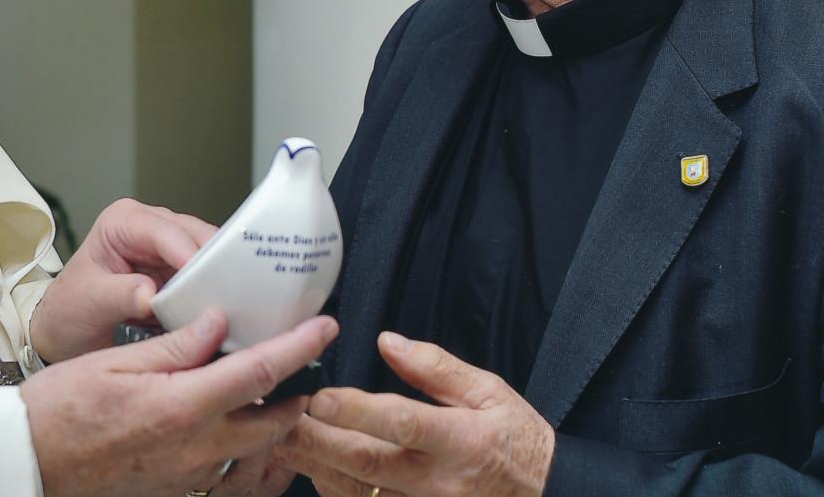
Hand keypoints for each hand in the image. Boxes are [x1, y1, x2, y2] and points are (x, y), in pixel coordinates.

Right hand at [21, 309, 337, 496]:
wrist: (26, 465)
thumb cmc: (57, 410)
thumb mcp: (115, 361)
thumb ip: (176, 344)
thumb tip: (219, 320)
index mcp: (181, 407)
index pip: (260, 372)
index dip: (299, 347)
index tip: (324, 326)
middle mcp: (194, 449)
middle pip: (272, 421)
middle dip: (298, 392)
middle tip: (304, 360)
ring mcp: (188, 476)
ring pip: (252, 449)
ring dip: (270, 419)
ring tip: (271, 387)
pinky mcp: (177, 489)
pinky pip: (224, 467)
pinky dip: (238, 442)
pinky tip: (224, 417)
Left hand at [30, 198, 215, 362]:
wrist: (65, 329)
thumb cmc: (68, 308)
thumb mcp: (88, 302)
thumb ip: (119, 296)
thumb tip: (151, 294)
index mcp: (122, 222)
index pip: (165, 231)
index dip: (188, 253)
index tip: (206, 279)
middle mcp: (149, 228)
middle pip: (195, 237)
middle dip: (211, 264)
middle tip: (226, 295)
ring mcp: (166, 250)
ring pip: (207, 256)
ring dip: (216, 281)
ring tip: (225, 306)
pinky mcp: (177, 272)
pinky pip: (205, 278)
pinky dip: (211, 294)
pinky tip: (216, 311)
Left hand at [278, 332, 554, 496]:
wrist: (545, 495)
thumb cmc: (515, 441)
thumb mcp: (490, 392)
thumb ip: (436, 367)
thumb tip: (388, 342)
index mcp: (460, 440)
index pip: (401, 424)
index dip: (357, 412)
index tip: (320, 397)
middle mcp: (438, 482)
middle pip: (366, 463)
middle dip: (317, 442)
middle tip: (278, 421)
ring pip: (358, 492)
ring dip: (315, 469)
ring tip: (279, 443)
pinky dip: (337, 491)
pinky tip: (313, 470)